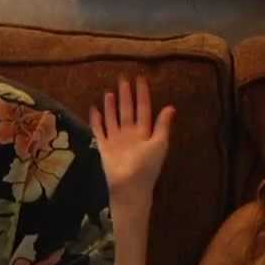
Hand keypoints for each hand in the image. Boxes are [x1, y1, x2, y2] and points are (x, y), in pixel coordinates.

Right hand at [90, 76, 174, 204]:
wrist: (130, 185)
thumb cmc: (147, 166)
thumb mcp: (159, 144)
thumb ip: (163, 125)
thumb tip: (171, 107)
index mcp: (144, 132)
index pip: (143, 108)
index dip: (142, 94)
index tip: (140, 79)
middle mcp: (130, 133)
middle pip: (127, 110)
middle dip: (126, 95)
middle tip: (123, 79)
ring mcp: (116, 139)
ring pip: (113, 118)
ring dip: (111, 106)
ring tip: (109, 92)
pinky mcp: (104, 146)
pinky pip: (99, 130)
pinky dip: (96, 120)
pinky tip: (94, 109)